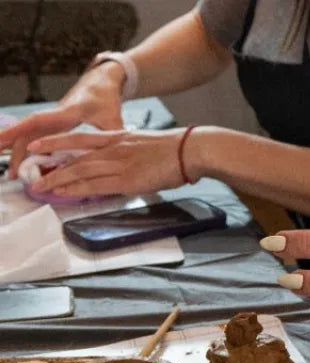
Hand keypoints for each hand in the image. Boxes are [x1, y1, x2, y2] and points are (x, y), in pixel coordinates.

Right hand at [0, 62, 125, 174]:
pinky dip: (30, 151)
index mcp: (66, 112)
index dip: (19, 130)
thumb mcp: (112, 117)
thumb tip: (118, 153)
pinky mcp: (54, 124)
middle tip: (8, 172)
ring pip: (30, 136)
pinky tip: (27, 166)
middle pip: (28, 132)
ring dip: (20, 153)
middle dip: (13, 148)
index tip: (1, 139)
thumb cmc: (105, 98)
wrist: (101, 82)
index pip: (38, 120)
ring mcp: (53, 120)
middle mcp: (54, 115)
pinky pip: (38, 138)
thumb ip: (113, 135)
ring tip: (13, 174)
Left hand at [25, 129, 190, 196]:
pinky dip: (77, 189)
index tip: (39, 147)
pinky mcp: (128, 179)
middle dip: (51, 166)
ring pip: (80, 170)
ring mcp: (120, 163)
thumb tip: (125, 164)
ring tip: (41, 187)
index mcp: (119, 137)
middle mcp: (114, 148)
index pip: (80, 140)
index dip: (56, 142)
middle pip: (74, 156)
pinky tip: (64, 193)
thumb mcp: (146, 144)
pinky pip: (96, 185)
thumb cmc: (176, 149)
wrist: (191, 150)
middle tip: (33, 175)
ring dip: (57, 179)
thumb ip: (130, 152)